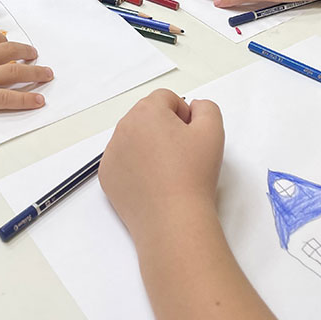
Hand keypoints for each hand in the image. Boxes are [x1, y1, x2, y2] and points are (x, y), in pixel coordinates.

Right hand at [0, 27, 54, 122]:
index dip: (5, 42)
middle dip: (26, 52)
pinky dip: (26, 99)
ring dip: (35, 72)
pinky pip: (8, 98)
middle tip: (35, 55)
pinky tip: (39, 100)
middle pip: (10, 51)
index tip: (11, 44)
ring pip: (16, 72)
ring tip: (47, 74)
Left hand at [99, 89, 223, 237]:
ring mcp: (112, 153)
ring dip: (149, 145)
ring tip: (168, 171)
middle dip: (165, 128)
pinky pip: (123, 160)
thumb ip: (206, 108)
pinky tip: (153, 183)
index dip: (183, 115)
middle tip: (182, 154)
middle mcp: (123, 127)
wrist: (173, 221)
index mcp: (146, 111)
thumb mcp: (213, 131)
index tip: (191, 137)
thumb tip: (194, 107)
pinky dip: (136, 166)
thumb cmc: (192, 176)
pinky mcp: (107, 176)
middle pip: (147, 116)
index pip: (166, 99)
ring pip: (134, 138)